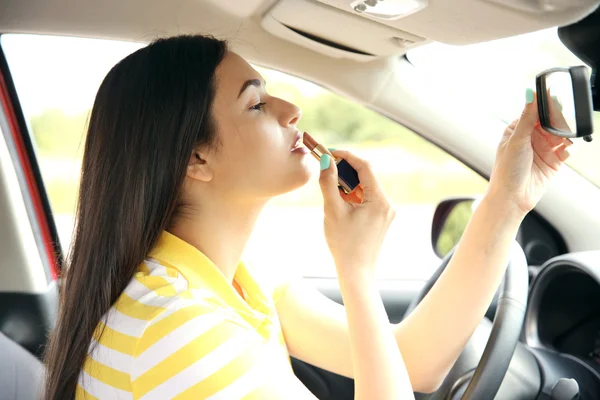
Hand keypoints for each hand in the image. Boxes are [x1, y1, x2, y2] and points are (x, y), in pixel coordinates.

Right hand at [318, 150, 394, 273]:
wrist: (355, 272)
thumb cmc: (344, 244)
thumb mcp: (333, 210)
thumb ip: (329, 183)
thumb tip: (326, 160)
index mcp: (380, 201)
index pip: (365, 167)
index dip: (347, 156)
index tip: (330, 152)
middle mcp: (387, 204)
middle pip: (366, 176)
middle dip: (346, 170)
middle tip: (327, 167)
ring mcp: (385, 212)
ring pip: (365, 187)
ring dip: (347, 183)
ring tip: (330, 187)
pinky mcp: (380, 219)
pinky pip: (366, 199)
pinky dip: (352, 195)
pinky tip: (338, 201)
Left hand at [487, 89, 571, 215]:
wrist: (512, 198)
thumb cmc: (507, 170)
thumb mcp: (517, 140)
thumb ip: (527, 117)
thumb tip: (530, 93)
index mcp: (517, 130)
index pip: (535, 112)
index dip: (546, 107)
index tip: (557, 101)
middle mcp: (530, 138)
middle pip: (550, 122)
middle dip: (558, 121)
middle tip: (563, 122)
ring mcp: (542, 150)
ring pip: (560, 135)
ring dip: (565, 135)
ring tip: (564, 138)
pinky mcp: (553, 162)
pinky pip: (566, 150)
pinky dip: (568, 148)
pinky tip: (566, 149)